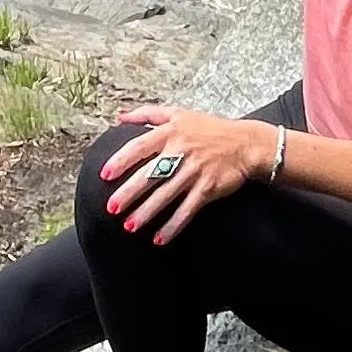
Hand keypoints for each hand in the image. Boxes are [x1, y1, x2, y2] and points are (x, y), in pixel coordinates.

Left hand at [97, 106, 273, 243]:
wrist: (246, 143)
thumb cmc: (209, 128)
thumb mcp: (178, 113)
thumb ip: (147, 114)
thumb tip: (120, 115)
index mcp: (170, 132)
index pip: (140, 146)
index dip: (121, 160)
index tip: (105, 174)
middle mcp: (181, 151)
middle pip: (150, 174)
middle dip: (130, 193)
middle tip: (112, 208)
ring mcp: (195, 171)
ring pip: (166, 195)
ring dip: (147, 212)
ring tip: (129, 226)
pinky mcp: (208, 188)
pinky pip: (188, 209)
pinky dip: (173, 224)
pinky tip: (160, 238)